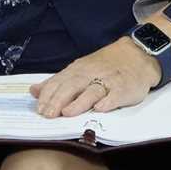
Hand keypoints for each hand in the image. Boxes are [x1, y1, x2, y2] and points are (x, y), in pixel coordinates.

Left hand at [29, 38, 160, 117]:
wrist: (137, 54)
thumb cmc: (106, 65)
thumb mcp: (79, 69)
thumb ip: (57, 82)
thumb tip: (34, 91)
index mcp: (78, 69)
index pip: (59, 81)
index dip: (48, 95)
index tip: (39, 109)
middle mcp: (91, 73)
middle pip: (72, 86)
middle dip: (59, 100)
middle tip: (48, 115)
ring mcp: (108, 80)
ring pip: (92, 90)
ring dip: (79, 102)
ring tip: (68, 113)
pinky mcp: (124, 88)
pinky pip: (115, 94)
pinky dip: (107, 101)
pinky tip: (100, 108)